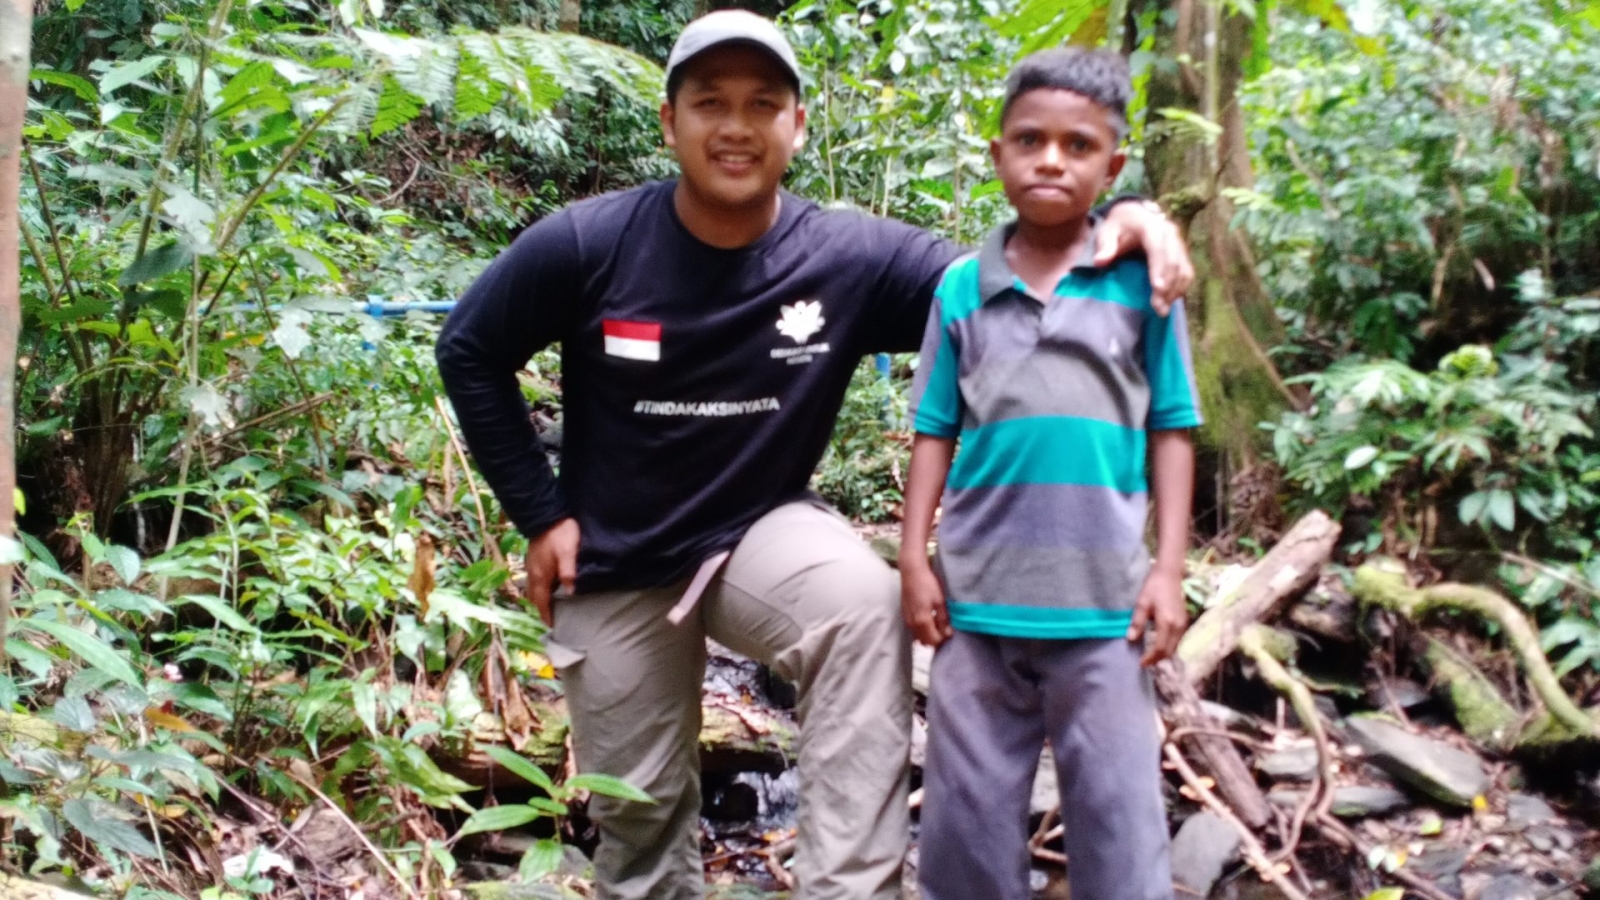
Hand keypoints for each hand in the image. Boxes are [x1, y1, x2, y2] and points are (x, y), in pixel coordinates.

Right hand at [526, 518, 579, 625]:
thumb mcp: (568, 551)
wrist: (545, 514)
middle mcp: (532, 573)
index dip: (544, 615)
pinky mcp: (533, 560)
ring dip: (537, 602)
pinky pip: (533, 582)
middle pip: (533, 599)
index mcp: (540, 575)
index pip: (541, 601)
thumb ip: (568, 571)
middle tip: (546, 624)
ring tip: (545, 611)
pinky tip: (545, 591)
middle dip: (538, 612)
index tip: (549, 628)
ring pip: (532, 590)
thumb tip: (570, 592)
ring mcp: (531, 566)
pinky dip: (538, 591)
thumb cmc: (559, 533)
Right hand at [900, 561, 952, 646]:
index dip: (943, 640)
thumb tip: (948, 634)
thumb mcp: (940, 601)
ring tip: (937, 625)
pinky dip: (921, 630)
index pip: (933, 641)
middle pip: (925, 642)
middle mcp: (912, 624)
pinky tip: (928, 620)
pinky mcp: (905, 616)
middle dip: (936, 639)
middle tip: (945, 630)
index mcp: (922, 620)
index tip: (949, 632)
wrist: (912, 572)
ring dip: (928, 636)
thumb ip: (943, 620)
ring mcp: (907, 620)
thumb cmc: (927, 584)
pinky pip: (914, 630)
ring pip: (918, 637)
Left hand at [1093, 200, 1193, 315]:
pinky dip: (1181, 287)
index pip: (1157, 249)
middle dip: (1167, 287)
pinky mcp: (1183, 252)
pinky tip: (1170, 301)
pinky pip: (1187, 271)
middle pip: (1173, 262)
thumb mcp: (1107, 232)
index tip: (1158, 289)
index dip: (1159, 269)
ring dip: (1175, 290)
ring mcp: (1179, 242)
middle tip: (1159, 309)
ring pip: (1183, 268)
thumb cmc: (1119, 226)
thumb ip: (1104, 246)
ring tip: (1163, 310)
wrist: (1134, 214)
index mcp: (1151, 226)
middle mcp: (1170, 232)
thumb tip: (1099, 262)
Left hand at [1128, 567, 1187, 666]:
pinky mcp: (1184, 622)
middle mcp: (1178, 626)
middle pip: (1169, 651)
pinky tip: (1159, 645)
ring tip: (1150, 656)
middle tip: (1144, 662)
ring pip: (1175, 647)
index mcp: (1167, 622)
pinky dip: (1169, 647)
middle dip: (1157, 659)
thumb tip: (1131, 639)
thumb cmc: (1153, 587)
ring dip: (1164, 654)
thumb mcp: (1141, 604)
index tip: (1140, 663)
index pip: (1160, 648)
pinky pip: (1178, 640)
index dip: (1150, 658)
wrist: (1169, 574)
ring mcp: (1183, 624)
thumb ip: (1137, 622)